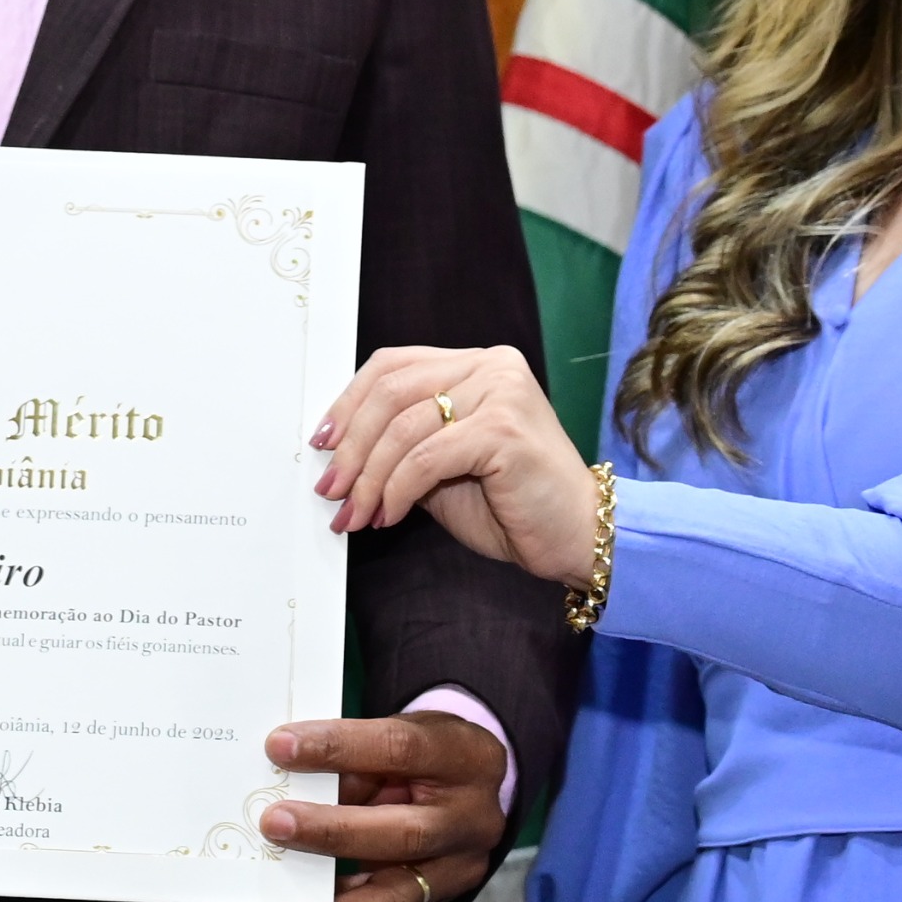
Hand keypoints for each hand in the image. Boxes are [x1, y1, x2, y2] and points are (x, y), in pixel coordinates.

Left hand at [257, 709, 508, 901]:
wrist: (473, 789)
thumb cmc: (423, 754)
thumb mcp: (400, 734)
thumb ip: (357, 759)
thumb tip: (288, 779)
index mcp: (468, 757)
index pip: (399, 747)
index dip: (338, 746)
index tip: (279, 746)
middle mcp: (473, 819)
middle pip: (406, 832)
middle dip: (334, 831)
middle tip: (275, 824)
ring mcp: (463, 868)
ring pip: (400, 894)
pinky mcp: (441, 900)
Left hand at [311, 343, 596, 581]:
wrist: (579, 537)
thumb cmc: (515, 505)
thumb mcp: (443, 468)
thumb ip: (403, 446)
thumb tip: (339, 452)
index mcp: (477, 364)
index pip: (393, 365)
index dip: (349, 403)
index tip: (323, 443)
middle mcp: (491, 366)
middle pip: (390, 391)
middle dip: (350, 446)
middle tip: (331, 488)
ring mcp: (501, 393)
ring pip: (402, 427)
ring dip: (367, 478)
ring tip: (355, 513)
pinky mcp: (504, 429)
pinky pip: (424, 457)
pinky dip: (395, 490)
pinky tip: (388, 515)